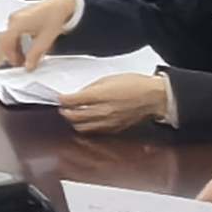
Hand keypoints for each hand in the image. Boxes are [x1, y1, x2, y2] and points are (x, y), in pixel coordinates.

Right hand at [0, 0, 79, 68]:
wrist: (63, 4)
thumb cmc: (54, 17)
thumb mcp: (44, 41)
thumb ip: (34, 56)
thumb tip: (28, 67)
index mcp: (16, 24)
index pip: (3, 43)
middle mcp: (14, 19)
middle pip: (7, 41)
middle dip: (11, 54)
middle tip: (18, 65)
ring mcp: (18, 16)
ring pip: (11, 37)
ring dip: (16, 49)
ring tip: (24, 58)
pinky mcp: (23, 16)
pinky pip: (16, 32)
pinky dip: (19, 41)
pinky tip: (27, 47)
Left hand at [57, 69, 172, 133]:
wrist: (152, 97)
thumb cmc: (134, 84)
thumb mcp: (109, 79)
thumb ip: (92, 88)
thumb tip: (79, 94)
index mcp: (99, 95)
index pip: (72, 101)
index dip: (62, 100)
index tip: (59, 98)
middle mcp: (101, 111)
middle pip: (74, 116)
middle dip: (65, 112)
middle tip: (63, 107)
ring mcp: (107, 123)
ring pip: (82, 127)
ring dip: (74, 122)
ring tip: (73, 116)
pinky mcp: (114, 130)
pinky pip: (95, 132)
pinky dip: (87, 127)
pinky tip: (87, 122)